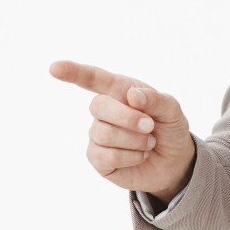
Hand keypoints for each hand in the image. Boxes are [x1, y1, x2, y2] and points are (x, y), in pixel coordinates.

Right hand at [50, 60, 195, 202]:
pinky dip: (131, 157)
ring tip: (149, 143)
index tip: (55, 67)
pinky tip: (139, 156)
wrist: (174, 161)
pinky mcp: (97, 158)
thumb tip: (131, 95)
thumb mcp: (172, 110)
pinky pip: (107, 157)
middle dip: (127, 117)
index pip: (93, 78)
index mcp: (120, 91)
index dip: (74, 72)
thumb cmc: (169, 128)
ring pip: (104, 134)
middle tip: (150, 126)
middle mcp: (105, 110)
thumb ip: (156, 99)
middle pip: (98, 106)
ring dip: (135, 140)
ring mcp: (98, 134)